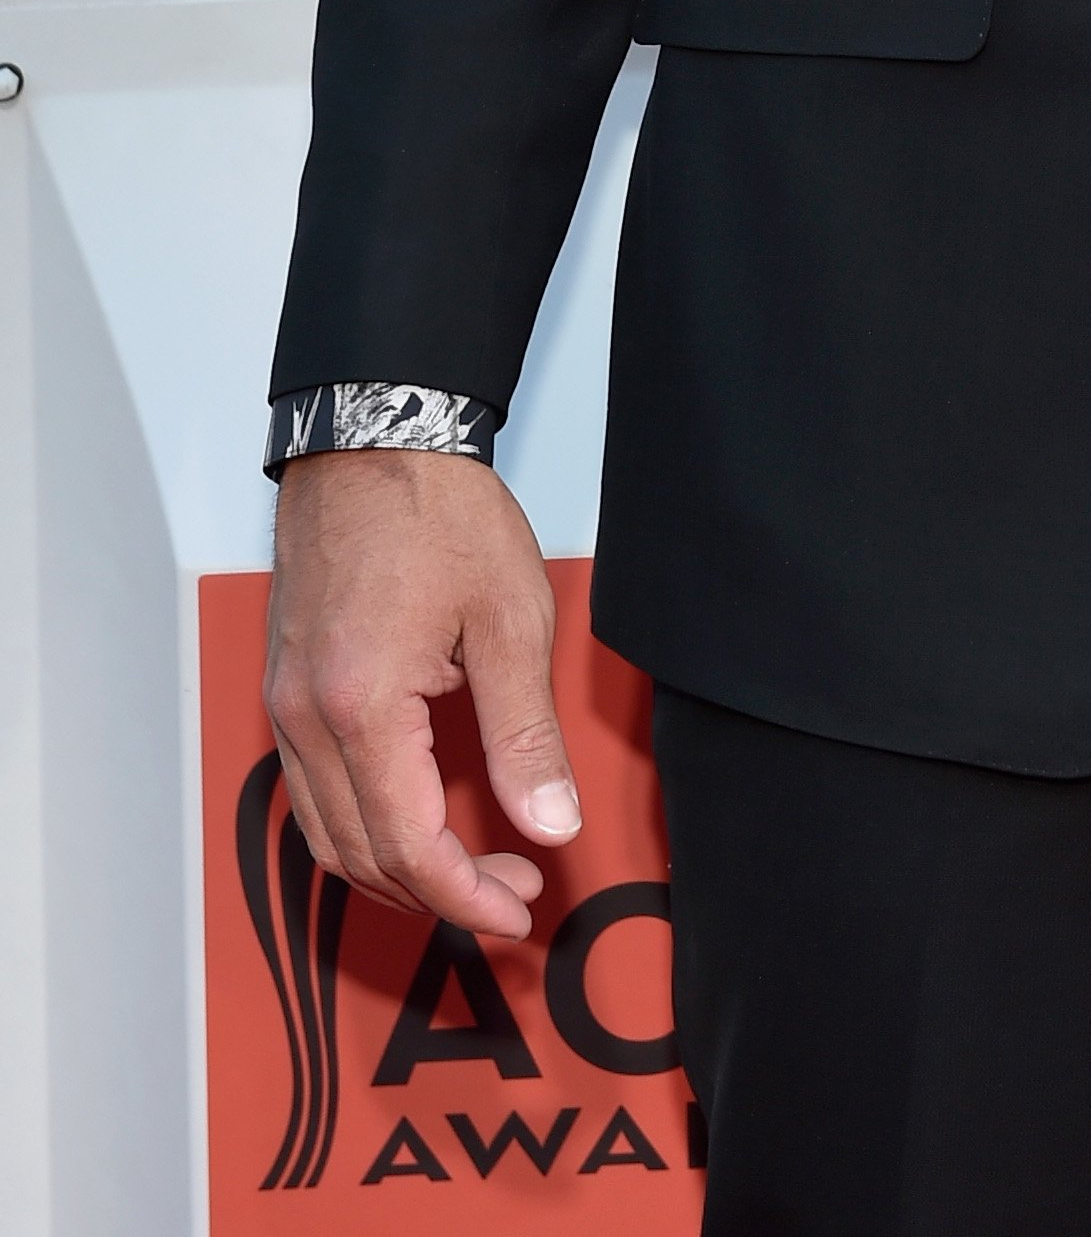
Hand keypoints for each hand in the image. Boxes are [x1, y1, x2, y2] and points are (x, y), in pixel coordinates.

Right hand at [266, 452, 580, 942]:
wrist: (375, 437)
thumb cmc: (440, 513)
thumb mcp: (510, 619)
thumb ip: (525, 733)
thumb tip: (549, 823)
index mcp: (361, 706)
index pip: (409, 847)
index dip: (466, 894)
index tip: (518, 907)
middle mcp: (306, 718)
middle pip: (360, 856)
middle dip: (437, 891)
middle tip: (512, 886)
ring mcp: (286, 705)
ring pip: (326, 835)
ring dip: (396, 868)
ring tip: (472, 863)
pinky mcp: (286, 689)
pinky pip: (312, 793)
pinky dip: (361, 826)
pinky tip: (415, 816)